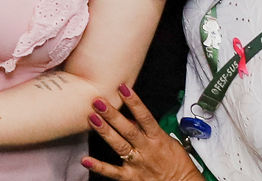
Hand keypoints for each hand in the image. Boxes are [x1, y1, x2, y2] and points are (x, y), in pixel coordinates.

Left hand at [83, 88, 199, 180]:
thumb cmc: (176, 162)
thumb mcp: (166, 140)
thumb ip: (147, 129)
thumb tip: (131, 115)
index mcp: (157, 139)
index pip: (145, 117)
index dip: (135, 102)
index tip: (123, 88)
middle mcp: (146, 150)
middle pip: (128, 130)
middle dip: (113, 115)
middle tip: (98, 101)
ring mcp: (138, 163)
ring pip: (119, 146)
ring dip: (105, 132)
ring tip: (92, 118)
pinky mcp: (131, 177)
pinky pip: (113, 172)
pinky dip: (99, 167)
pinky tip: (85, 160)